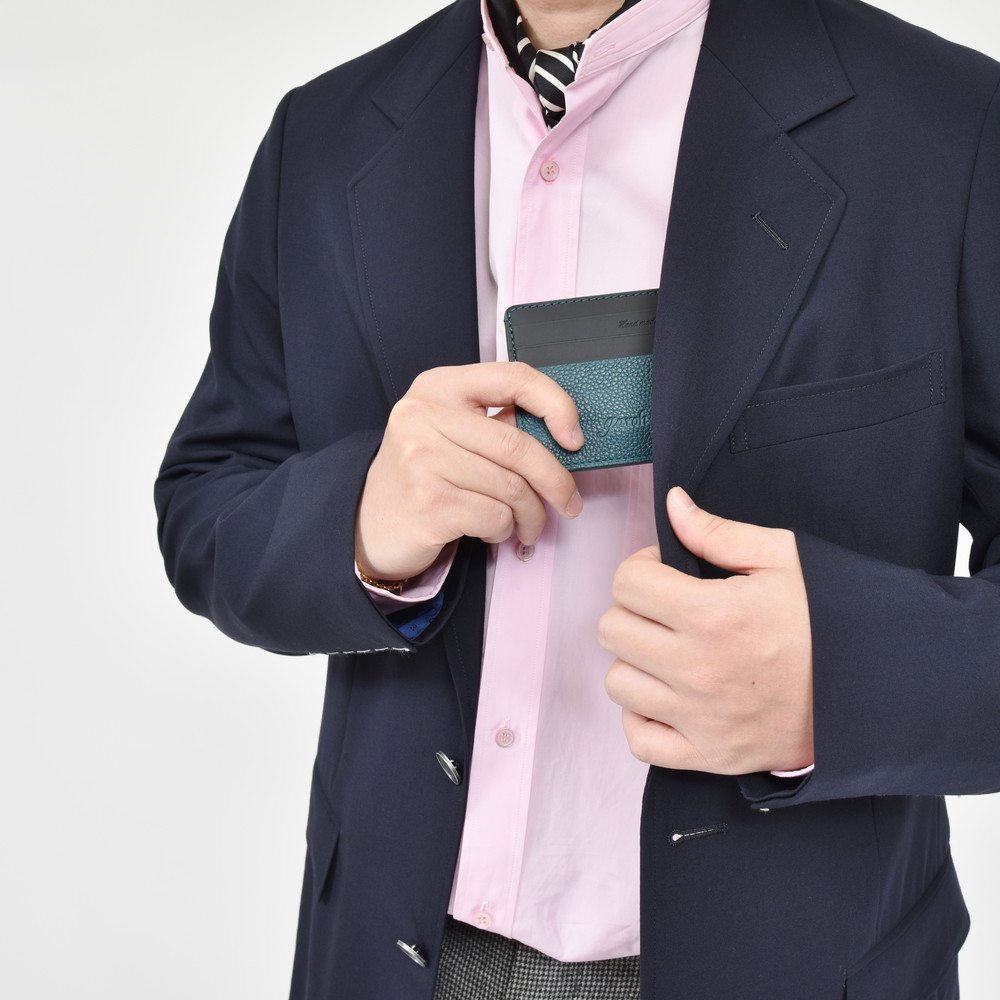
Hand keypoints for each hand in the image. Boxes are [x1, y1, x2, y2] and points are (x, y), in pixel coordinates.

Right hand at [355, 362, 583, 580]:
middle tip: (569, 503)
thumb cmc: (422, 475)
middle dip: (555, 481)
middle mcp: (425, 415)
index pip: (514, 377)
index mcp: (439, 386)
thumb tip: (563, 440)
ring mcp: (422, 458)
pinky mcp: (428, 502)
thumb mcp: (448, 432)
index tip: (574, 438)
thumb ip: (494, 425)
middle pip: (518, 444)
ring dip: (530, 515)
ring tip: (524, 526)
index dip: (556, 404)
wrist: (366, 521)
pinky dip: (504, 531)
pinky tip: (490, 532)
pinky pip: (495, 516)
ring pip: (511, 487)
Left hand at [600, 487, 812, 774]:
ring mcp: (701, 717)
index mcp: (714, 614)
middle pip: (613, 629)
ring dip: (636, 662)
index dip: (642, 568)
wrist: (877, 690)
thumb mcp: (784, 559)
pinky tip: (667, 696)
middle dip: (635, 610)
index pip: (627, 582)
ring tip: (670, 652)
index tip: (666, 573)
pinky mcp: (709, 755)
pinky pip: (638, 739)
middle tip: (667, 611)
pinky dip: (643, 717)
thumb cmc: (831, 620)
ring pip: (617, 682)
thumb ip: (717, 532)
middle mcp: (698, 669)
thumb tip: (672, 504)